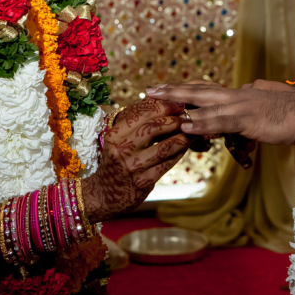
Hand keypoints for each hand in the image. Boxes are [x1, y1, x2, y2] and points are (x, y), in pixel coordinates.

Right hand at [82, 97, 188, 220]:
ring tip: (191, 132)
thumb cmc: (116, 160)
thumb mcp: (118, 139)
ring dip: (181, 138)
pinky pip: (166, 165)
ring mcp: (132, 168)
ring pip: (164, 148)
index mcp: (114, 135)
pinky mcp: (142, 183)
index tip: (178, 103)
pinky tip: (185, 147)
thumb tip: (160, 99)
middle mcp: (121, 150)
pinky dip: (179, 153)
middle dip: (174, 120)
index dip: (163, 107)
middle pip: (153, 129)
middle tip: (187, 117)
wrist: (104, 195)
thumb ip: (136, 121)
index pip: (141, 115)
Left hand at [147, 79, 294, 146]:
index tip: (170, 89)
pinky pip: (220, 122)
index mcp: (244, 94)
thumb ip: (254, 105)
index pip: (211, 91)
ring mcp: (242, 105)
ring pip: (204, 102)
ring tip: (158, 101)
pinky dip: (201, 123)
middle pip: (200, 90)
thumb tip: (246, 103)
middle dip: (175, 90)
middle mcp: (239, 95)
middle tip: (151, 90)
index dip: (189, 90)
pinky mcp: (248, 120)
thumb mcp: (270, 109)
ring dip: (179, 101)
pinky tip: (186, 126)